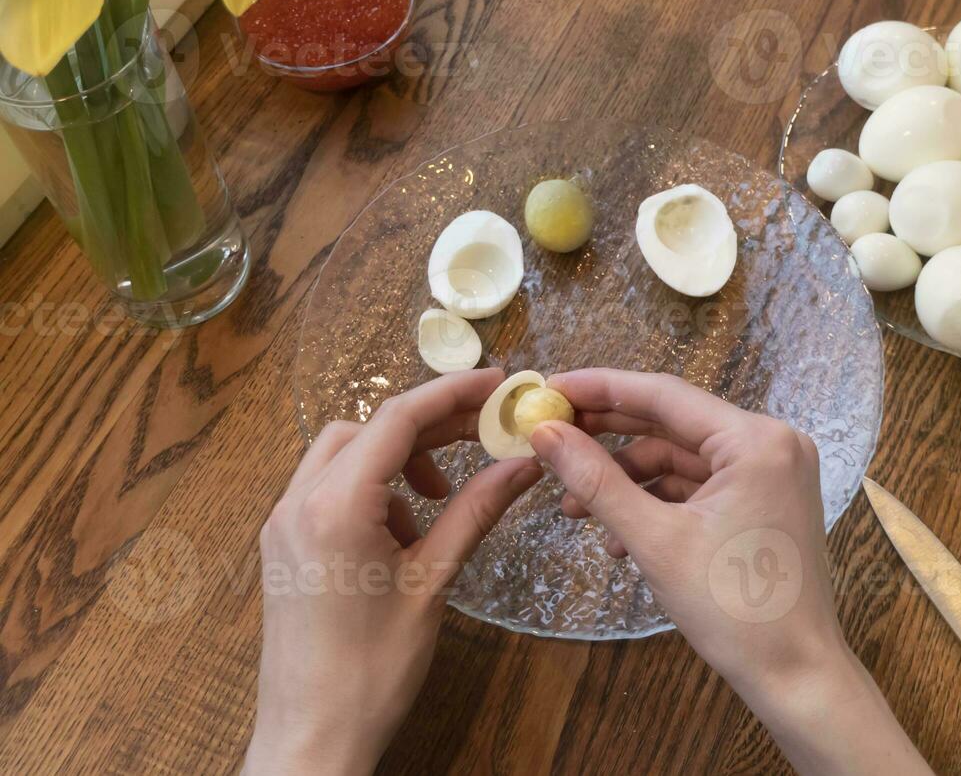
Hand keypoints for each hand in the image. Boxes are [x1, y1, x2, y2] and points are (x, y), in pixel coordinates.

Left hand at [244, 369, 542, 775]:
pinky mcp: (281, 546)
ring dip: (396, 456)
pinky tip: (404, 528)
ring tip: (441, 496)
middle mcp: (296, 503)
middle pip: (367, 427)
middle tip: (483, 434)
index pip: (397, 419)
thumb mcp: (432, 583)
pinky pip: (325, 487)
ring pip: (342, 453)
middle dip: (427, 425)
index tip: (498, 383)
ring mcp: (281, 524)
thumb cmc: (371, 670)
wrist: (312, 734)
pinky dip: (370, 486)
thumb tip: (522, 464)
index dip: (451, 392)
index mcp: (334, 507)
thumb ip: (475, 512)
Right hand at [531, 368, 929, 775]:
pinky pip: (700, 487)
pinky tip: (617, 538)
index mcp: (757, 440)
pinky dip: (659, 504)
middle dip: (608, 436)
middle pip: (672, 423)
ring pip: (682, 459)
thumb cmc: (733, 608)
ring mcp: (772, 473)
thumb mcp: (654, 540)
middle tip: (548, 438)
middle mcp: (772, 443)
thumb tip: (545, 434)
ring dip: (628, 480)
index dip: (599, 389)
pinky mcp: (765, 502)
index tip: (547, 389)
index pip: (664, 394)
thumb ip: (597, 481)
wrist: (794, 672)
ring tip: (574, 510)